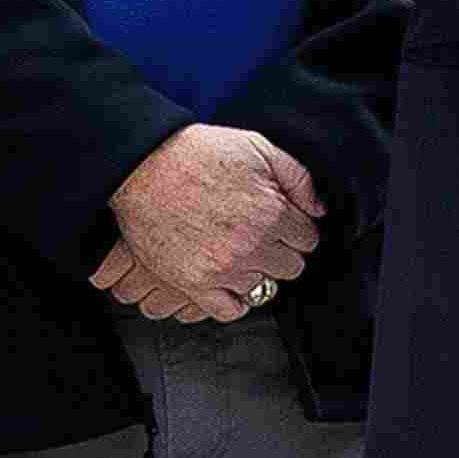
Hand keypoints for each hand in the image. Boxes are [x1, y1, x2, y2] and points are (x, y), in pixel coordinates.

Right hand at [102, 124, 316, 322]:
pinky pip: (230, 310)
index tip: (283, 221)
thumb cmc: (196, 153)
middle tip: (262, 235)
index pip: (308, 238)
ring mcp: (223, 269)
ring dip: (257, 271)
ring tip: (239, 252)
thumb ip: (297, 178)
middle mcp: (252, 246)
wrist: (141, 165)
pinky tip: (230, 280)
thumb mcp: (258, 147)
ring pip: (264, 288)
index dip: (296, 227)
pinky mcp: (194, 284)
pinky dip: (235, 299)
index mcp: (272, 213)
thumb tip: (317, 208)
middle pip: (291, 266)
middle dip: (281, 250)